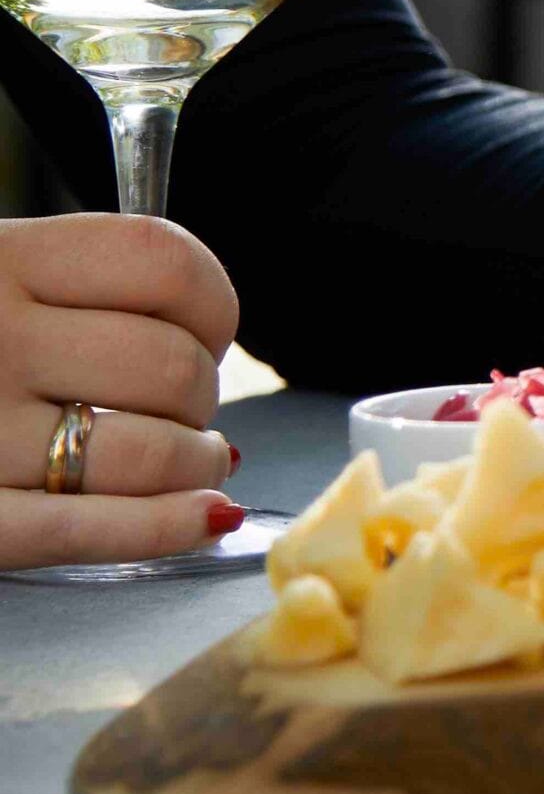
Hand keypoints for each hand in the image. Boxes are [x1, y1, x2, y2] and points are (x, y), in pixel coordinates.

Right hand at [0, 215, 243, 568]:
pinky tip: (200, 519)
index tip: (203, 331)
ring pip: (146, 454)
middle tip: (170, 409)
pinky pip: (80, 531)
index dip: (212, 304)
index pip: (164, 262)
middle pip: (169, 366)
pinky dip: (160, 529)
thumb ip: (81, 291)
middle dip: (198, 397)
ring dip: (191, 466)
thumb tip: (207, 350)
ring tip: (183, 461)